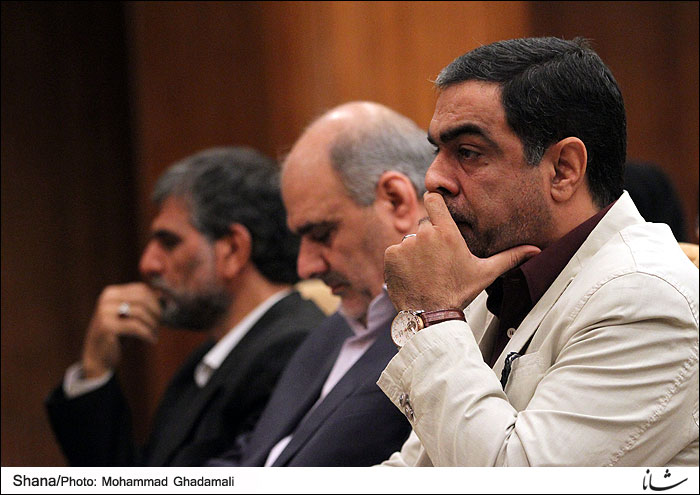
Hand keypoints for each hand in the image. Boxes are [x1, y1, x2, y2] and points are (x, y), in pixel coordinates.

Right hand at [80, 282, 161, 377]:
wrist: (97, 357)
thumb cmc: (118, 336)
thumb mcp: (129, 317)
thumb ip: (143, 306)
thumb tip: (164, 297)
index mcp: (111, 293)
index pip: (141, 289)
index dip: (155, 301)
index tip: (160, 315)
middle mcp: (106, 299)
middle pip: (142, 299)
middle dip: (156, 312)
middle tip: (160, 325)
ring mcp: (105, 312)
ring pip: (140, 312)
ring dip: (153, 324)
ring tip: (155, 334)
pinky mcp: (107, 327)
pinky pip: (136, 327)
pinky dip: (148, 334)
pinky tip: (152, 340)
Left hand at [384, 192, 540, 310]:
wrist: (431, 315)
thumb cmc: (459, 292)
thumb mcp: (485, 273)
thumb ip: (509, 257)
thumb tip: (535, 249)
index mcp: (446, 232)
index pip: (433, 199)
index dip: (434, 203)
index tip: (437, 211)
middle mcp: (424, 234)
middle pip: (423, 225)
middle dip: (429, 238)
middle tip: (437, 260)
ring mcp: (406, 244)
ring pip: (409, 240)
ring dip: (415, 252)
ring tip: (426, 272)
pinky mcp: (391, 256)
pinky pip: (395, 252)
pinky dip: (401, 262)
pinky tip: (412, 276)